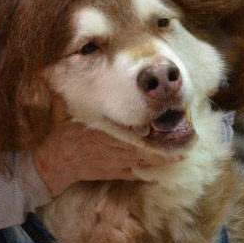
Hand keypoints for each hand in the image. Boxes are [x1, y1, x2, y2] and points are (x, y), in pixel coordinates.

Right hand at [33, 97, 180, 196]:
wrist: (55, 161)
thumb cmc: (64, 132)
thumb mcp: (71, 108)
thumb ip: (81, 90)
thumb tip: (73, 69)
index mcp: (108, 130)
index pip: (138, 128)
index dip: (158, 127)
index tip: (174, 121)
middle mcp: (116, 147)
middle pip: (148, 145)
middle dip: (168, 142)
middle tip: (189, 137)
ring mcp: (117, 162)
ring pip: (146, 160)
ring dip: (164, 157)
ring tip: (184, 151)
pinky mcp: (115, 173)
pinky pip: (136, 172)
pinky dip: (151, 171)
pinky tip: (166, 167)